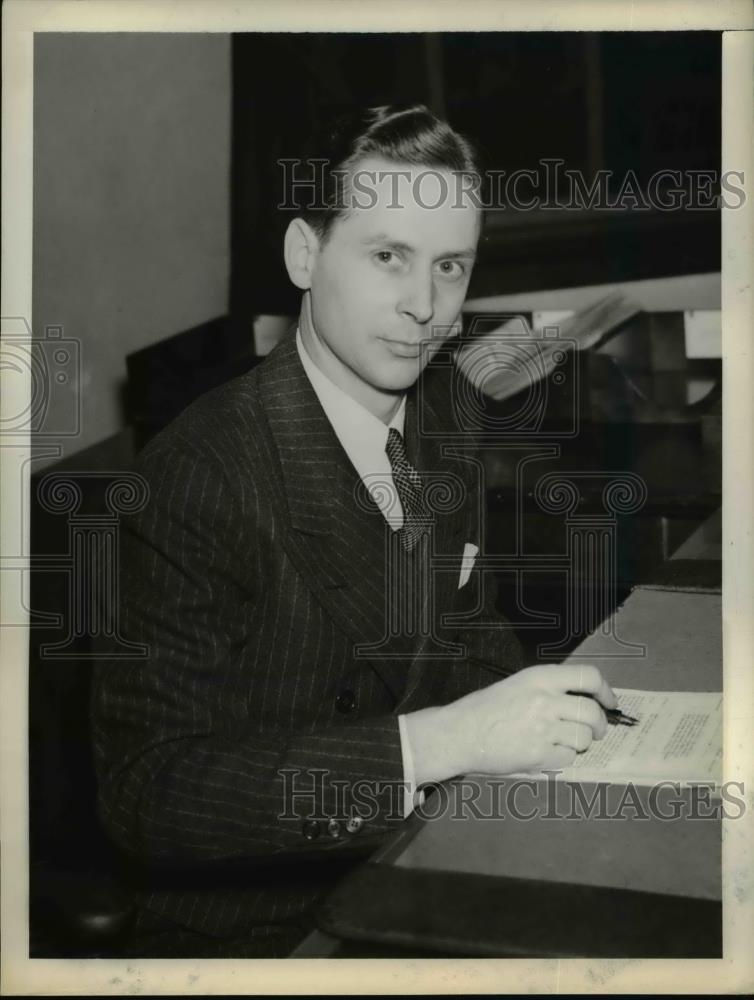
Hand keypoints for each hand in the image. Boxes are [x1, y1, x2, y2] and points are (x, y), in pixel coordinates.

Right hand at [405, 663, 617, 785]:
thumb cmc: (486, 708)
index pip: (589, 677)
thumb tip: (585, 700)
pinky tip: (545, 753)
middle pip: (593, 713)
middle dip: (599, 725)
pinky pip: (568, 759)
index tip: (610, 702)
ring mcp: (543, 729)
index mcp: (539, 678)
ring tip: (562, 742)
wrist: (459, 733)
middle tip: (594, 730)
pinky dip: (563, 758)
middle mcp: (545, 700)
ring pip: (584, 738)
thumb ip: (550, 689)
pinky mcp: (538, 755)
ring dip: (580, 743)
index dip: (606, 691)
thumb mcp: (518, 685)